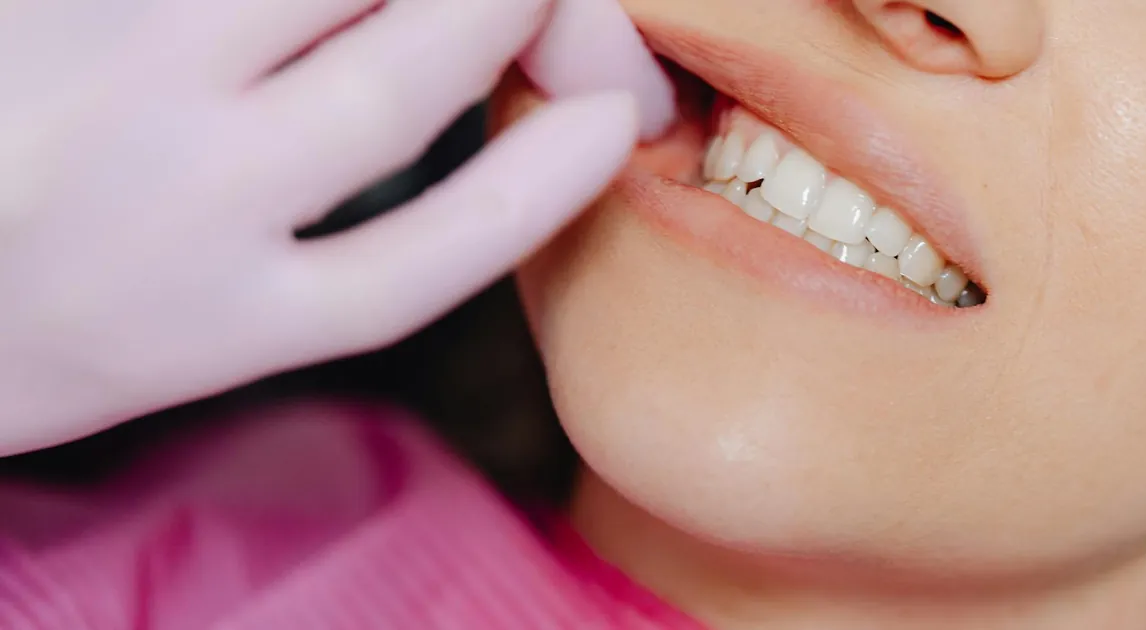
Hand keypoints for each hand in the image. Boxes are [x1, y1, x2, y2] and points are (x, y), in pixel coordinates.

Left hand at [0, 0, 674, 454]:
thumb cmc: (45, 330)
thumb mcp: (199, 340)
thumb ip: (326, 267)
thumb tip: (471, 108)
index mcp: (229, 322)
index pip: (444, 243)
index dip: (552, 172)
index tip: (616, 117)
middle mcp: (183, 201)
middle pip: (408, 76)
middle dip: (528, 13)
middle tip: (557, 12)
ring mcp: (114, 71)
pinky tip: (350, 7)